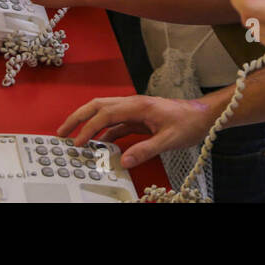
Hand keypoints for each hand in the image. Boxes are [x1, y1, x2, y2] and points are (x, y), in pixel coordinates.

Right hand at [57, 94, 217, 168]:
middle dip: (78, 117)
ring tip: (75, 137)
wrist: (202, 115)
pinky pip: (116, 123)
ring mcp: (135, 110)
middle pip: (98, 105)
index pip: (105, 113)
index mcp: (138, 105)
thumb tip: (123, 161)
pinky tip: (100, 144)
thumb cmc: (189, 122)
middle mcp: (133, 104)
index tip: (79, 142)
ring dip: (89, 123)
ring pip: (105, 112)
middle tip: (62, 131)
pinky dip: (104, 132)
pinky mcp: (139, 118)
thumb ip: (145, 150)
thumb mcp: (169, 139)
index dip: (89, 127)